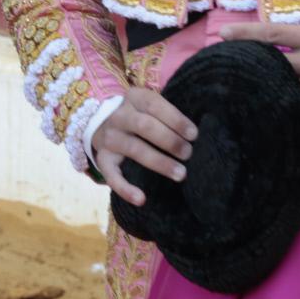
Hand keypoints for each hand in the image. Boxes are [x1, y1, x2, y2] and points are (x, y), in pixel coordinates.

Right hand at [89, 86, 196, 206]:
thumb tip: (197, 134)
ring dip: (159, 162)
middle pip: (144, 126)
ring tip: (181, 174)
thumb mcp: (149, 106)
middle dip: (170, 141)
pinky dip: (125, 188)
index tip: (193, 134)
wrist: (102, 123)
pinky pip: (111, 175)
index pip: (154, 105)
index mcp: (133, 98)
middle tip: (188, 154)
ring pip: (134, 149)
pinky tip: (141, 199)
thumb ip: (168, 114)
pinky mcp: (103, 159)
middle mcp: (118, 116)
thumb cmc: (140, 116)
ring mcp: (109, 138)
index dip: (176, 120)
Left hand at [219, 21, 299, 106]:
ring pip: (285, 86)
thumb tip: (255, 40)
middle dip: (250, 64)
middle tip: (224, 64)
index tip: (223, 35)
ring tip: (238, 86)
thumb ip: (293, 39)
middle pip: (276, 62)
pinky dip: (282, 103)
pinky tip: (264, 104)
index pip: (275, 34)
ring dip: (262, 86)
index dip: (247, 34)